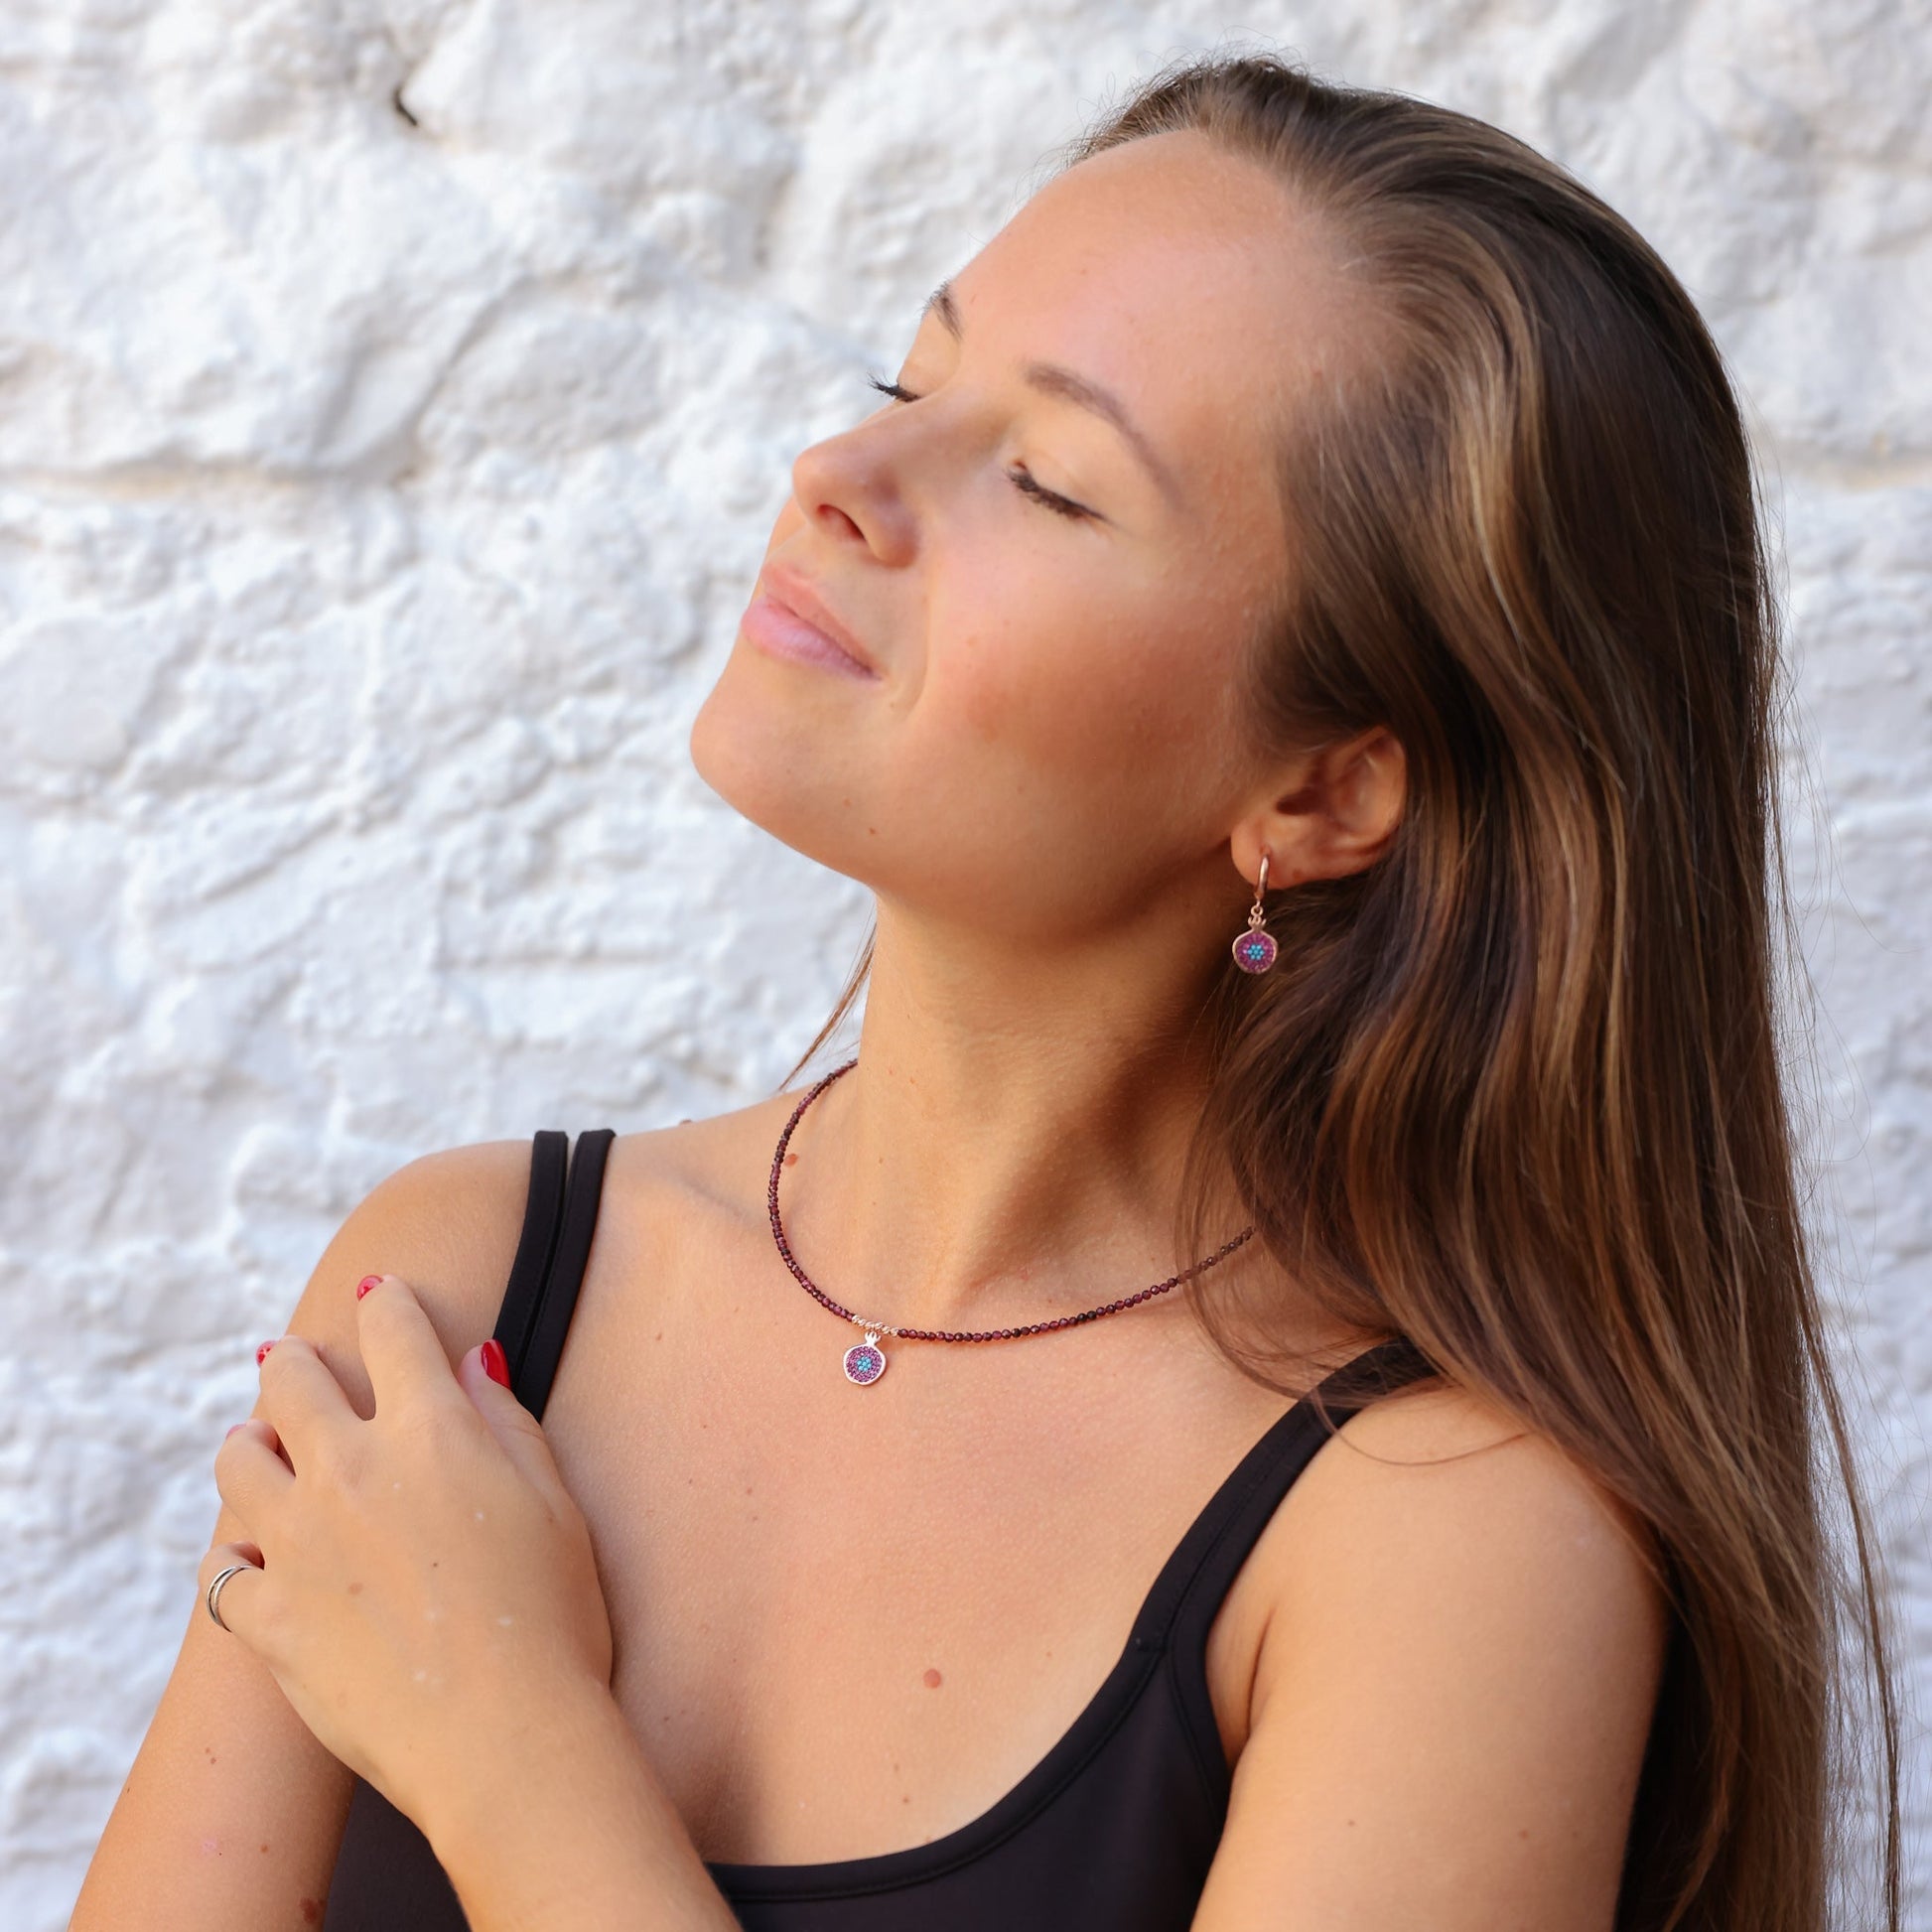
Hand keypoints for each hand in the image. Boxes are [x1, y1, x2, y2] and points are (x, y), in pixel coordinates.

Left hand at [199, 1275, 616, 1836]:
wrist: (506, 1739)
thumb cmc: (555, 1620)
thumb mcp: (555, 1504)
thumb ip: (507, 1422)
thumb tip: (471, 1360)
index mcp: (432, 1431)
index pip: (392, 1329)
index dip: (386, 1302)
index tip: (380, 1295)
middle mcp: (352, 1470)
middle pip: (290, 1380)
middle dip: (292, 1361)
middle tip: (293, 1361)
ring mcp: (300, 1545)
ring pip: (236, 1460)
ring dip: (250, 1444)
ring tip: (261, 1449)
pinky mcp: (270, 1619)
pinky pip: (219, 1573)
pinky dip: (231, 1558)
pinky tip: (248, 1560)